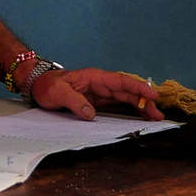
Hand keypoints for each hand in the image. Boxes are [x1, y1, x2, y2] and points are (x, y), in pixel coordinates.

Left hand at [31, 67, 163, 121]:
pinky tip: (140, 117)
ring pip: (126, 98)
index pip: (121, 81)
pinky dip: (131, 110)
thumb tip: (90, 114)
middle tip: (158, 115)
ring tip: (155, 118)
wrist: (38, 85)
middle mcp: (101, 84)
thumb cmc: (47, 85)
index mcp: (95, 78)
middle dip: (144, 102)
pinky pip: (118, 104)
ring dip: (140, 107)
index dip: (138, 87)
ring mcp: (101, 93)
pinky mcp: (98, 101)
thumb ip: (74, 102)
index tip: (152, 95)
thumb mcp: (57, 93)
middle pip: (127, 91)